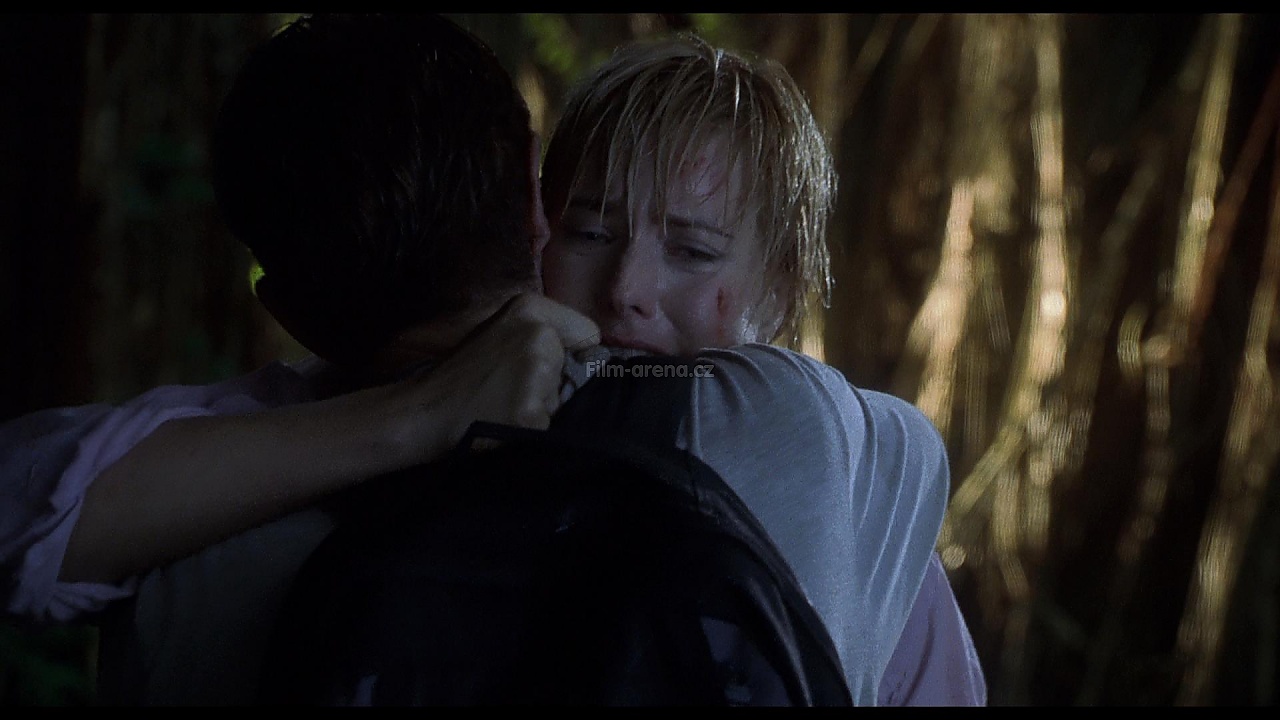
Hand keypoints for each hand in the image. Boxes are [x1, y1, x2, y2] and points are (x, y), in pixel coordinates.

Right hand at [388, 292, 598, 461]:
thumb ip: (543, 332)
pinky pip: (550, 424)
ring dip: (541, 406)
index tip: (549, 365)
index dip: (574, 353)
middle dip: (554, 383)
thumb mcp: (501, 331)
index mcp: (530, 308)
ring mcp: (535, 375)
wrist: (426, 411)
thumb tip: (592, 354)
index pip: (588, 332)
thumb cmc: (463, 374)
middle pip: (577, 370)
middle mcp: (537, 335)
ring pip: (563, 398)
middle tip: (512, 387)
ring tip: (504, 403)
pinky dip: (531, 428)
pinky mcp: (531, 413)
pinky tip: (504, 421)